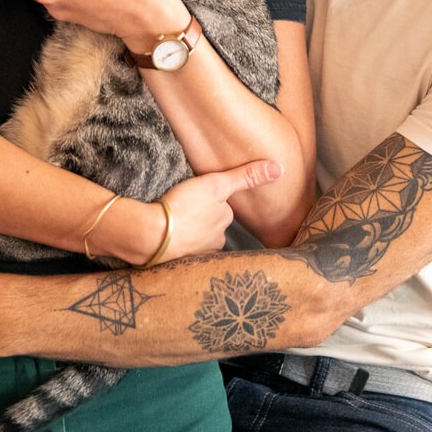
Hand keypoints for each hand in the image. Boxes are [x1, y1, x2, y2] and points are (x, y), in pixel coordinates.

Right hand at [155, 160, 283, 261]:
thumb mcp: (215, 184)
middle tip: (184, 208)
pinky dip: (174, 245)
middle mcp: (215, 241)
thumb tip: (280, 169)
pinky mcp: (177, 262)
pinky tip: (164, 238)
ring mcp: (196, 254)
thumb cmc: (183, 207)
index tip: (197, 196)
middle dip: (201, 220)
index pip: (222, 209)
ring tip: (172, 223)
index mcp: (224, 222)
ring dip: (188, 234)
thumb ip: (245, 177)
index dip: (211, 201)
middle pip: (210, 226)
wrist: (151, 234)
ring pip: (195, 240)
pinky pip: (179, 251)